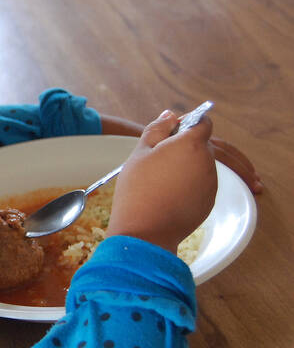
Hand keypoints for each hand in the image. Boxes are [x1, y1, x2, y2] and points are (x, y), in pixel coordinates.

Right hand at [101, 114, 262, 193]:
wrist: (145, 232)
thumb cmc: (137, 190)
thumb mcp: (140, 153)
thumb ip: (157, 129)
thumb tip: (171, 115)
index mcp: (191, 145)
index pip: (203, 122)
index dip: (187, 123)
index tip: (170, 132)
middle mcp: (207, 162)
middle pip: (202, 144)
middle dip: (185, 146)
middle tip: (158, 158)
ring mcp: (210, 183)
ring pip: (201, 165)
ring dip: (186, 165)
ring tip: (160, 179)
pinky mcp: (208, 202)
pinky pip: (201, 184)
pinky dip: (188, 184)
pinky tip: (167, 194)